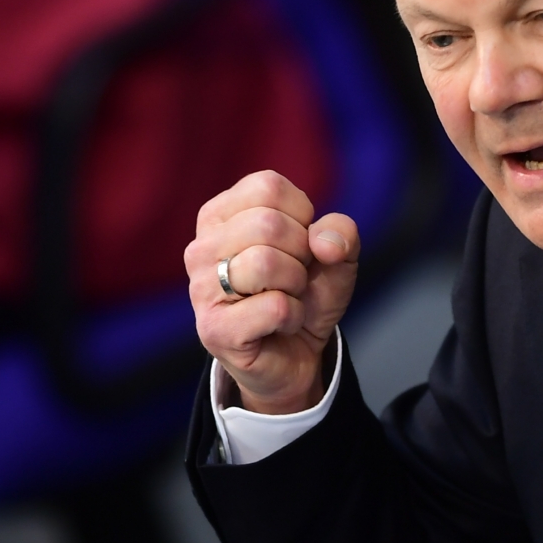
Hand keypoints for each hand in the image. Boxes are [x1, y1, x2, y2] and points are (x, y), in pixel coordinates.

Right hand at [186, 169, 358, 414]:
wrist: (295, 355)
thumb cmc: (304, 294)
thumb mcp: (334, 255)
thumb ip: (341, 232)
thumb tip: (325, 242)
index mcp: (219, 215)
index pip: (268, 187)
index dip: (301, 216)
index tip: (297, 244)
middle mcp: (201, 247)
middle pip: (267, 223)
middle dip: (300, 254)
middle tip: (293, 277)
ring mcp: (201, 289)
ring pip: (265, 262)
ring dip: (295, 285)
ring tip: (285, 298)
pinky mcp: (214, 329)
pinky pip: (274, 308)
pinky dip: (293, 317)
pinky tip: (279, 325)